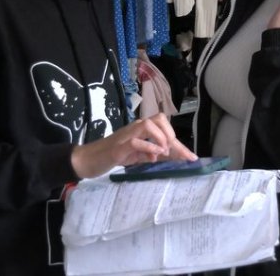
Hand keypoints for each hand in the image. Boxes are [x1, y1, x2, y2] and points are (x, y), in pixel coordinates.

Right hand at [70, 113, 196, 178]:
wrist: (88, 160)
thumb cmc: (111, 156)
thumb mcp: (135, 156)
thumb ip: (150, 154)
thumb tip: (164, 155)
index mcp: (140, 130)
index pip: (164, 130)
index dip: (180, 145)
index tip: (192, 158)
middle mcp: (135, 128)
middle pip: (159, 119)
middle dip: (172, 136)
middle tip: (177, 155)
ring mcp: (127, 135)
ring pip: (149, 124)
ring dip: (161, 137)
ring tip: (165, 152)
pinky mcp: (119, 146)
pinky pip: (136, 140)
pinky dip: (148, 146)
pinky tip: (154, 155)